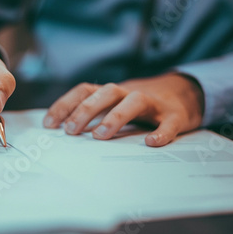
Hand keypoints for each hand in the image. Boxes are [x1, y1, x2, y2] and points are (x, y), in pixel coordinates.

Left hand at [43, 73, 203, 146]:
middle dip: (86, 110)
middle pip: (105, 93)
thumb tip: (62, 133)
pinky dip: (161, 132)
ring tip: (100, 136)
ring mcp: (153, 103)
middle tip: (71, 131)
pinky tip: (151, 142)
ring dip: (115, 116)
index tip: (49, 124)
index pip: (84, 91)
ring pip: (134, 101)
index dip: (65, 105)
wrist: (183, 94)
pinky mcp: (174, 115)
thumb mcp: (115, 105)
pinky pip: (168, 123)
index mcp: (112, 92)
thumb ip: (94, 115)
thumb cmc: (139, 105)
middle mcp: (129, 93)